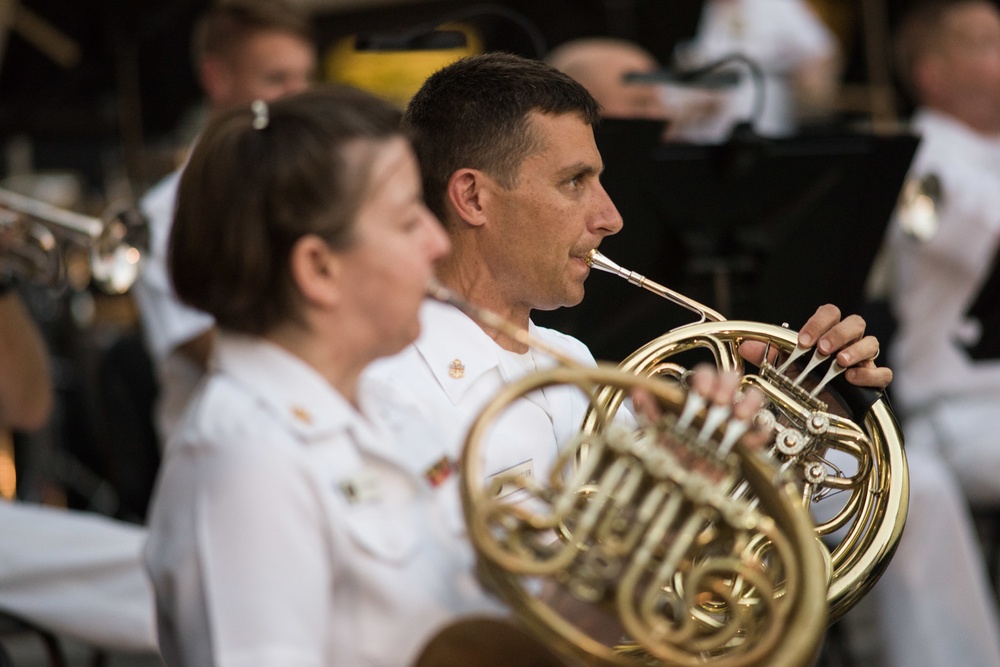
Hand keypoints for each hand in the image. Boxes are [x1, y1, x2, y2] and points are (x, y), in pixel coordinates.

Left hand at [631, 365, 768, 453]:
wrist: (682, 470)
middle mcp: (719, 399)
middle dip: (726, 387)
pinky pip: (762, 429)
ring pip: (752, 397)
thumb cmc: (671, 441)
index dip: (705, 378)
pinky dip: (759, 432)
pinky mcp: (750, 438)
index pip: (705, 373)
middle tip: (717, 402)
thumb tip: (638, 393)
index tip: (700, 391)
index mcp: (697, 391)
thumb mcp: (656, 427)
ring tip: (737, 417)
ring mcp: (737, 416)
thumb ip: (648, 411)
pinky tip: (750, 440)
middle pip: (731, 378)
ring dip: (746, 404)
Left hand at [739, 304, 891, 389]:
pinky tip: (852, 379)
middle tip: (823, 349)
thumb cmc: (803, 387)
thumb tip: (746, 345)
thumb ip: (767, 356)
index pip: (830, 313)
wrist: (815, 418)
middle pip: (856, 322)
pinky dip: (870, 374)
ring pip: (872, 343)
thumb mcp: (782, 371)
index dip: (819, 322)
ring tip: (839, 361)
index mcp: (827, 335)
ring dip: (856, 350)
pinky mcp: (872, 384)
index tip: (803, 341)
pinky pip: (883, 374)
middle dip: (839, 333)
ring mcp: (863, 363)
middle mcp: (848, 344)